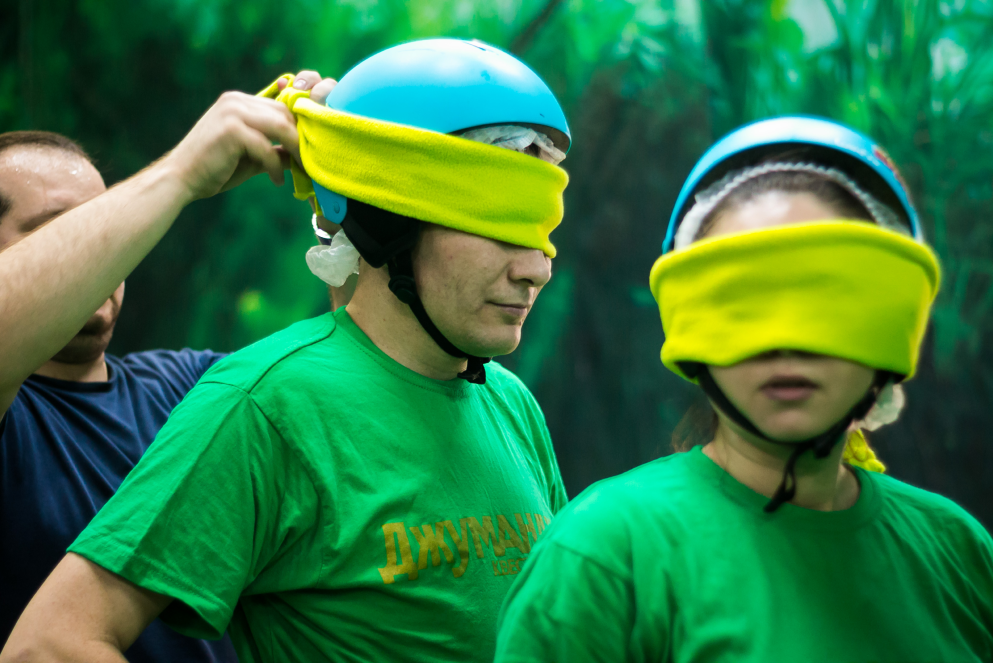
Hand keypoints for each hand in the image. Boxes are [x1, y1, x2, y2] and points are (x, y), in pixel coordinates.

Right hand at [163, 70, 336, 202]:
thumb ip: (275, 150)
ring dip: (295, 151)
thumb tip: (300, 156)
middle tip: (311, 162)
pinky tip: (277, 181)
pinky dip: (275, 166)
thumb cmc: (216, 169)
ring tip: (301, 170)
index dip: (300, 128)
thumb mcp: (252, 157)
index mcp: (240, 101)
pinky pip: (266, 147)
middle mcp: (236, 101)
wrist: (181, 178)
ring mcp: (233, 112)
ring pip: (280, 127)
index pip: (281, 106)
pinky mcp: (231, 130)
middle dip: (301, 138)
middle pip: (285, 113)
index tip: (313, 149)